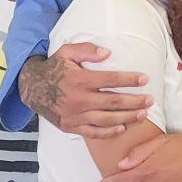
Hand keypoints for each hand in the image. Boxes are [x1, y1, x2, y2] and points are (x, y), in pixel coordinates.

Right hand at [18, 44, 149, 137]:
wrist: (30, 87)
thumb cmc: (53, 68)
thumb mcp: (66, 51)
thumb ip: (86, 50)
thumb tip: (107, 53)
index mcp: (79, 79)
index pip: (110, 80)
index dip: (129, 79)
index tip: (144, 79)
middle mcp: (78, 99)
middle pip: (113, 102)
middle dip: (134, 101)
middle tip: (150, 100)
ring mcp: (74, 115)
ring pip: (106, 119)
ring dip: (127, 117)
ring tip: (142, 114)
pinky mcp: (70, 126)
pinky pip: (93, 132)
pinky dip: (109, 132)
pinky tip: (122, 127)